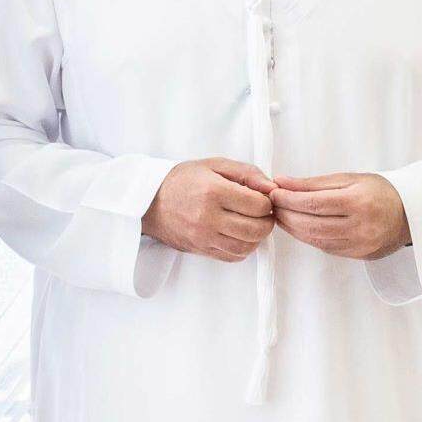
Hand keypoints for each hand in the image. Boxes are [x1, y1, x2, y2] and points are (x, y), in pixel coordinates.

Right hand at [143, 158, 276, 259]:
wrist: (150, 201)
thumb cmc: (182, 181)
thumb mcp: (214, 165)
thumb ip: (247, 173)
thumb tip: (271, 187)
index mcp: (213, 192)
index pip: (258, 205)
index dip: (267, 201)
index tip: (262, 197)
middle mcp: (208, 217)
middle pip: (256, 229)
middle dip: (267, 221)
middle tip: (263, 212)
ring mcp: (203, 237)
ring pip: (247, 246)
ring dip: (257, 237)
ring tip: (252, 223)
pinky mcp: (201, 250)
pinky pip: (233, 256)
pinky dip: (243, 248)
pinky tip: (240, 235)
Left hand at [270, 172, 408, 260]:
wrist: (410, 215)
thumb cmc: (380, 192)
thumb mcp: (350, 179)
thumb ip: (314, 183)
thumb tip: (283, 182)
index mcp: (359, 202)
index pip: (314, 203)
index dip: (289, 199)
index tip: (274, 192)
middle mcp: (360, 226)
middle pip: (312, 223)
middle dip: (287, 214)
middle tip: (273, 205)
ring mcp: (360, 244)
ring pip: (315, 239)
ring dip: (293, 228)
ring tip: (282, 215)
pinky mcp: (358, 256)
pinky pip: (325, 248)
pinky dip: (308, 237)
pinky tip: (299, 227)